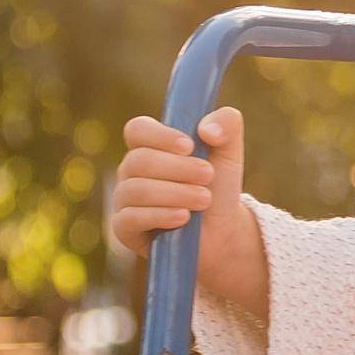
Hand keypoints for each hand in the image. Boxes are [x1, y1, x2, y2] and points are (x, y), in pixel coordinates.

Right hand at [112, 110, 265, 314]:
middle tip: (209, 175)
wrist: (221, 229)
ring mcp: (124, 199)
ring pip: (137, 190)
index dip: (161, 135)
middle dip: (179, 168)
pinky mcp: (124, 228)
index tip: (190, 146)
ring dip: (176, 193)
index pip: (138, 129)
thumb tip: (207, 129)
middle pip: (140, 160)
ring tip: (205, 199)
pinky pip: (130, 219)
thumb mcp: (229, 152)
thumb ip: (227, 125)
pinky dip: (160, 216)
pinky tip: (183, 217)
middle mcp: (131, 170)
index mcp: (150, 145)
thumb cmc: (218, 185)